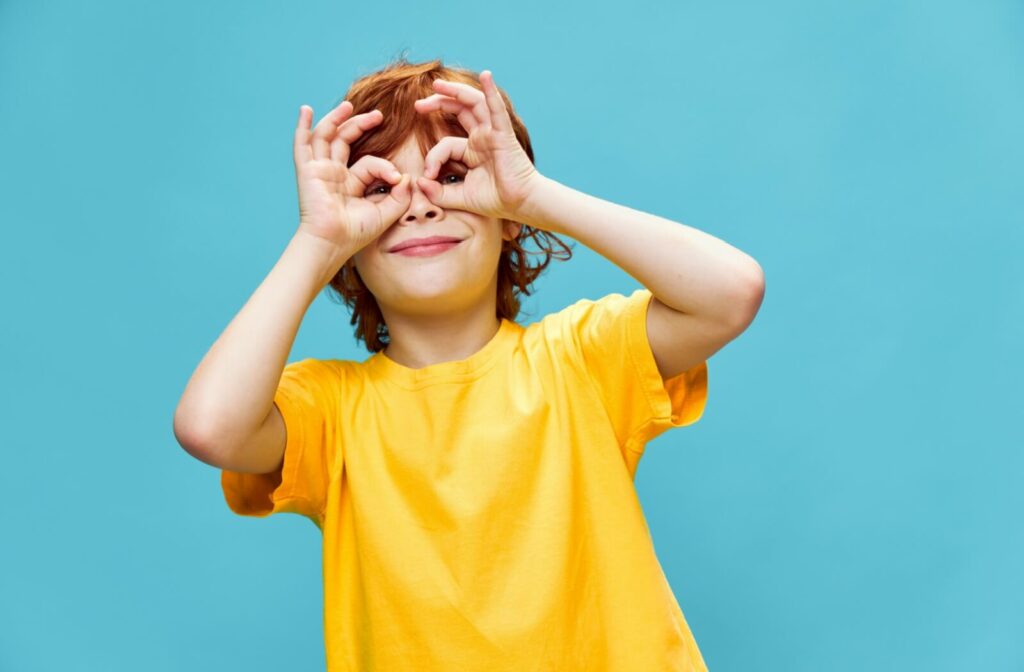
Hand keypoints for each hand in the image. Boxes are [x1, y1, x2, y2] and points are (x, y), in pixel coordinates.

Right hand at [293, 101, 412, 253]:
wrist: (333, 243)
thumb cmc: (356, 233)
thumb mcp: (386, 213)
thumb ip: (400, 196)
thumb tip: (407, 177)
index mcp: (350, 183)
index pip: (368, 162)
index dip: (384, 166)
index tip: (396, 177)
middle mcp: (333, 174)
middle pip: (345, 139)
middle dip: (360, 124)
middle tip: (379, 115)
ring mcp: (319, 171)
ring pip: (326, 136)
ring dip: (336, 118)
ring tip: (349, 105)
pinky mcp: (307, 171)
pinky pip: (301, 145)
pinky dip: (303, 126)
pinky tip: (305, 109)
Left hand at [413, 70, 542, 221]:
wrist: (520, 205)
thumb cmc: (495, 201)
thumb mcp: (459, 197)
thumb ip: (438, 192)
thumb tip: (419, 182)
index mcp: (472, 151)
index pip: (445, 143)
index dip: (432, 157)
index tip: (428, 176)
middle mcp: (482, 138)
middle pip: (459, 110)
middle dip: (438, 102)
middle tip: (418, 104)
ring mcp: (493, 134)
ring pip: (474, 103)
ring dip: (456, 91)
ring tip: (436, 85)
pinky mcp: (504, 135)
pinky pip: (497, 110)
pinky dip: (492, 92)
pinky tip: (486, 76)